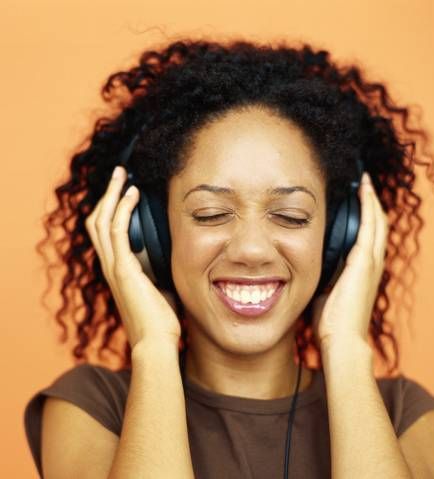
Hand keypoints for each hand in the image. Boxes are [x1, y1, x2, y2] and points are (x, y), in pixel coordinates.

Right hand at [85, 165, 180, 349]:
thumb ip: (160, 272)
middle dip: (107, 195)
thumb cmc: (160, 322)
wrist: (156, 343)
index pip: (106, 233)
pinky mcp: (123, 269)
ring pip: (102, 220)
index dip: (111, 210)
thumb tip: (174, 259)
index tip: (125, 191)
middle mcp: (111, 266)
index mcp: (118, 271)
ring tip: (122, 174)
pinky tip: (133, 194)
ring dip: (112, 194)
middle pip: (97, 221)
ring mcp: (114, 267)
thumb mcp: (161, 289)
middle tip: (119, 174)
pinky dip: (123, 208)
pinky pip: (117, 230)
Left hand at [312, 172, 387, 350]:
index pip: (369, 237)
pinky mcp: (365, 261)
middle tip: (363, 183)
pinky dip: (368, 205)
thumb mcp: (326, 292)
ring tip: (364, 181)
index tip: (357, 201)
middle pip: (378, 225)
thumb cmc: (332, 322)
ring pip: (377, 221)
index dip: (365, 218)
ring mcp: (372, 262)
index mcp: (363, 271)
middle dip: (371, 203)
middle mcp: (373, 264)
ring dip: (371, 200)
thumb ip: (324, 276)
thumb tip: (305, 267)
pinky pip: (370, 225)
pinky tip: (363, 189)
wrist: (341, 339)